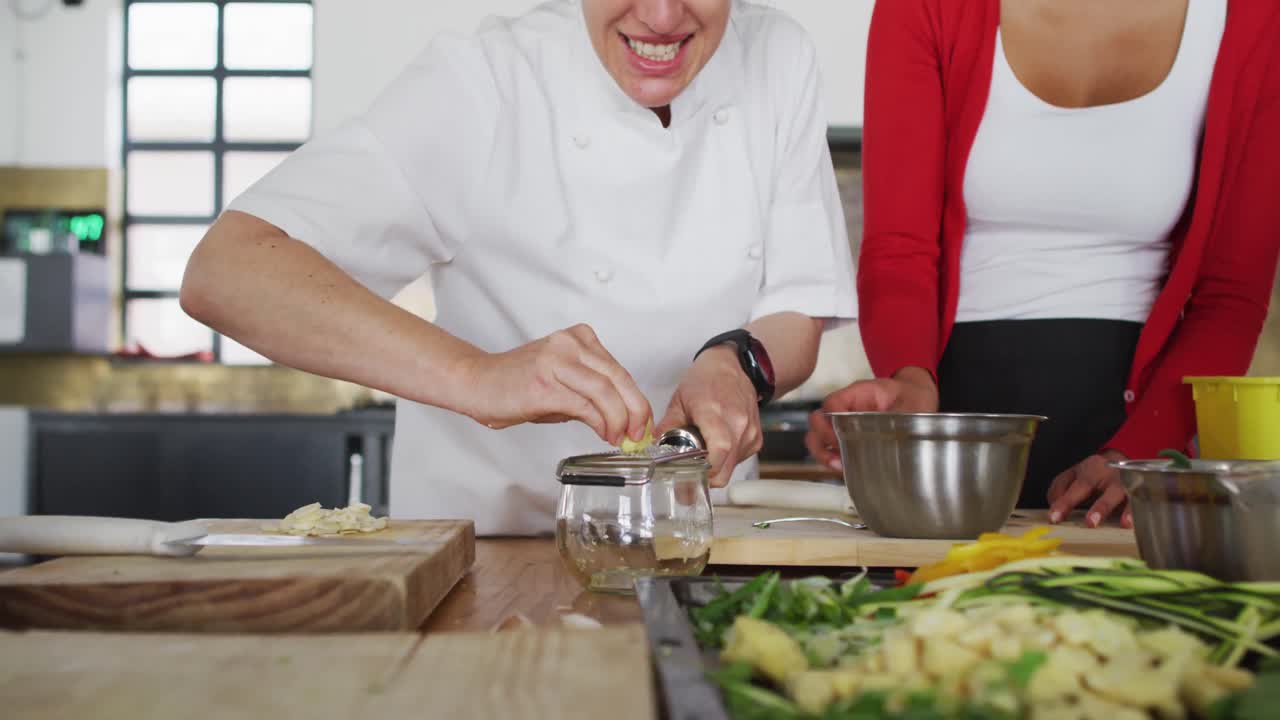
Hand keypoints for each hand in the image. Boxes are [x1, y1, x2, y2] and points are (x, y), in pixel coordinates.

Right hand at [458, 324, 651, 444]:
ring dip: (618, 419)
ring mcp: (557, 361)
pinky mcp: (545, 384)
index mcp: (578, 339)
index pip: (619, 370)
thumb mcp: (563, 382)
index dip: (637, 400)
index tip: (642, 422)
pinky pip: (584, 405)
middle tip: (639, 433)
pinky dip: (600, 423)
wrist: (476, 382)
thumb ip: (592, 395)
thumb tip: (622, 420)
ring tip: (620, 437)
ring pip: (605, 391)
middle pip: (618, 377)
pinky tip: (604, 434)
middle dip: (636, 410)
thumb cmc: (515, 384)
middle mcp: (570, 344)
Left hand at [657, 346, 760, 487]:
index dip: (706, 468)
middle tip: (692, 470)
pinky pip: (740, 460)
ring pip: (732, 467)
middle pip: (725, 467)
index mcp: (714, 411)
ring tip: (705, 448)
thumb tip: (654, 449)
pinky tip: (718, 443)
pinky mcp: (756, 438)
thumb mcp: (679, 400)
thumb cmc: (705, 380)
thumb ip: (667, 426)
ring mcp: (749, 431)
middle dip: (707, 475)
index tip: (691, 472)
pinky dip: (727, 459)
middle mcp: (737, 423)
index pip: (719, 449)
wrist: (733, 367)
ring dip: (717, 466)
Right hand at [804, 367, 938, 470]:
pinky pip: (830, 448)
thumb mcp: (910, 405)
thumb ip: (900, 419)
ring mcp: (845, 423)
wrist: (917, 399)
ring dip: (822, 451)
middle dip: (821, 439)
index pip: (832, 403)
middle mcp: (846, 408)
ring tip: (836, 465)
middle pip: (818, 420)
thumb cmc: (912, 398)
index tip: (840, 437)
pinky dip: (830, 459)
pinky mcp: (849, 438)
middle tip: (836, 454)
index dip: (831, 421)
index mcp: (858, 394)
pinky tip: (842, 468)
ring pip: (819, 436)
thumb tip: (894, 439)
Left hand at [1047, 449, 1132, 528]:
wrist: (1122, 458)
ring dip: (1126, 509)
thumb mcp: (1073, 475)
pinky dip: (1136, 511)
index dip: (1065, 503)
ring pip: (1125, 494)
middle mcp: (1108, 477)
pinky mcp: (1139, 492)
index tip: (1054, 518)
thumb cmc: (1094, 473)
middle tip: (1091, 523)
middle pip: (1106, 491)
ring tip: (1124, 523)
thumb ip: (1060, 488)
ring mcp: (1125, 484)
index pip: (1076, 487)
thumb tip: (1054, 505)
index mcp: (1089, 472)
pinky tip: (1133, 523)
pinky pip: (1139, 501)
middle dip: (1099, 507)